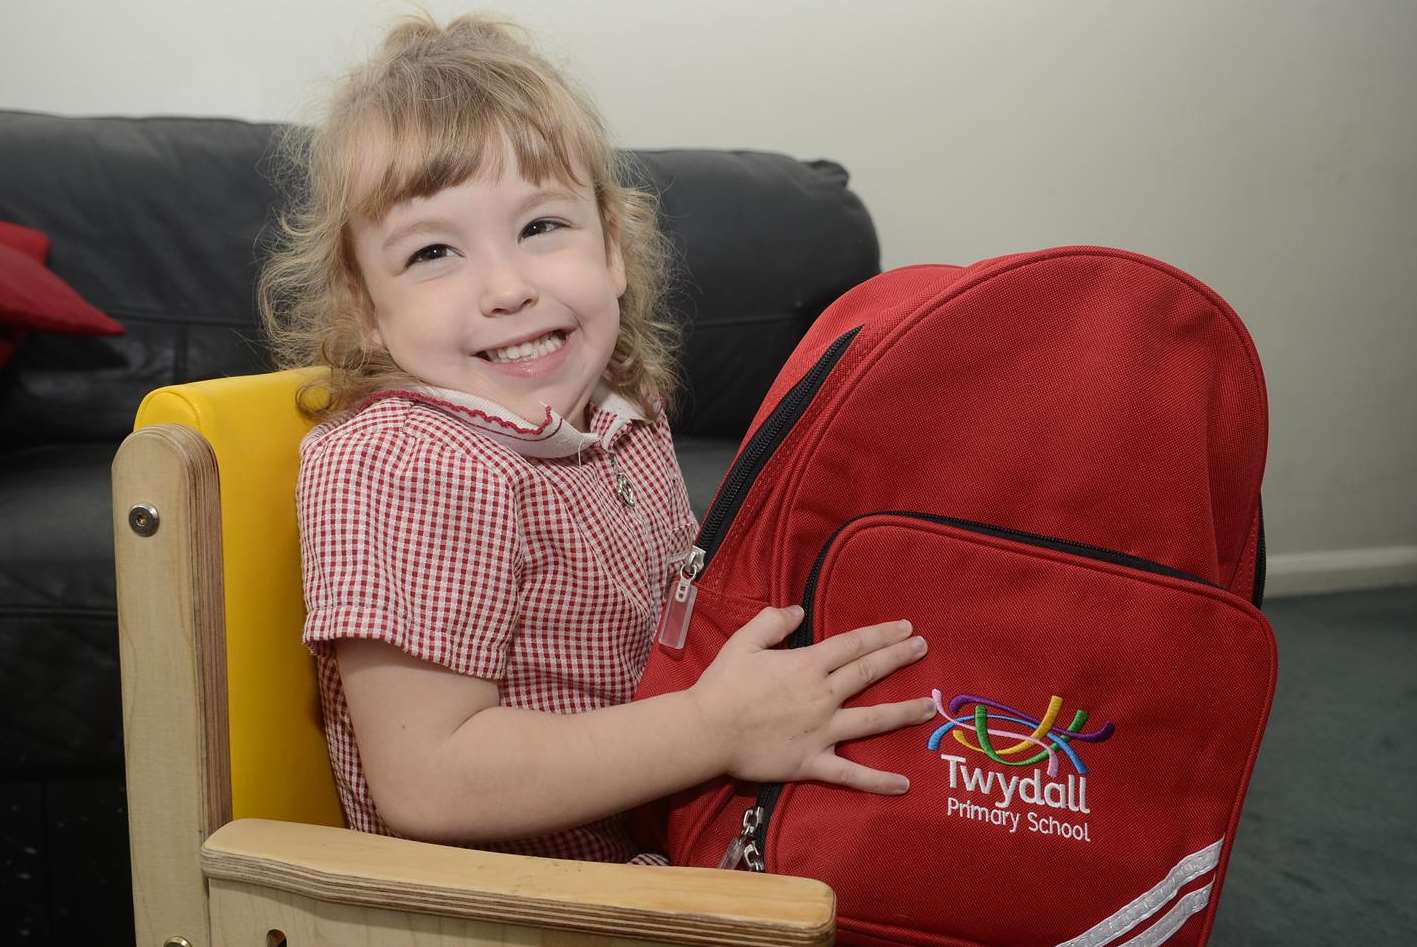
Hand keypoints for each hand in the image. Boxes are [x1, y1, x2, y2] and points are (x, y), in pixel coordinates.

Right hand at [688, 606, 934, 793]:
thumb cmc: (723, 685)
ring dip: (904, 712)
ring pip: (872, 720)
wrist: (707, 731)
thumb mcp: (744, 641)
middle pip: (869, 672)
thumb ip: (772, 622)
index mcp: (807, 665)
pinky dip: (878, 781)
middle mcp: (823, 695)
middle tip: (923, 648)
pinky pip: (851, 774)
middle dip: (899, 658)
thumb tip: (797, 611)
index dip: (881, 634)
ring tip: (929, 706)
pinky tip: (904, 784)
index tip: (905, 627)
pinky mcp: (814, 763)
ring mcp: (823, 731)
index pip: (853, 644)